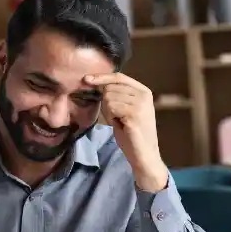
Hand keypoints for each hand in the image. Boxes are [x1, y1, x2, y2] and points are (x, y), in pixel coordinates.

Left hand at [85, 73, 167, 191]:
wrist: (144, 155)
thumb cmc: (132, 134)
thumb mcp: (125, 109)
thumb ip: (116, 95)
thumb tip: (96, 84)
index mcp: (144, 91)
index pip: (119, 76)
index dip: (101, 77)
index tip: (86, 79)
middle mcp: (144, 95)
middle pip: (110, 88)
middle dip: (106, 102)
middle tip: (116, 117)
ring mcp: (140, 104)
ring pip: (108, 98)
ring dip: (109, 112)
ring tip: (120, 122)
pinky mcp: (134, 114)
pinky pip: (111, 108)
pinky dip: (111, 118)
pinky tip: (120, 125)